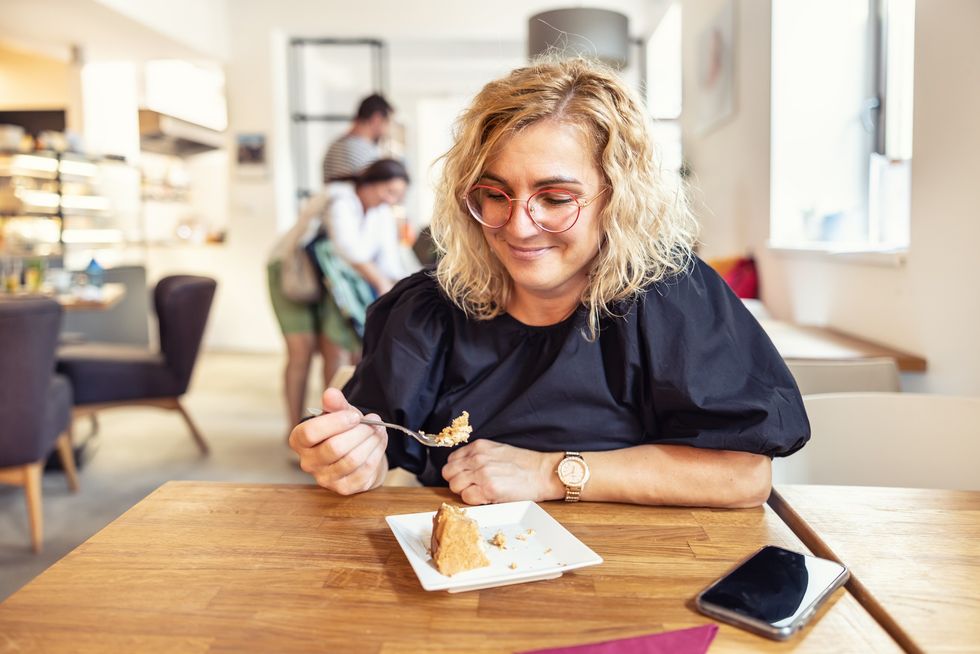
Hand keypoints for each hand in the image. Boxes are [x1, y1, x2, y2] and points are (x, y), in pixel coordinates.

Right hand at [288, 388, 387, 494]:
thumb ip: (335, 403)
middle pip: (334, 448)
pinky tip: (379, 442)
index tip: (354, 415)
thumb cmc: (343, 431)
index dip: (335, 422)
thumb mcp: (340, 413)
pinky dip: (377, 453)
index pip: (310, 433)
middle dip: (360, 432)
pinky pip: (364, 470)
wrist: (357, 453)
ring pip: (352, 460)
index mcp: (299, 441)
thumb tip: (330, 393)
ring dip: (371, 442)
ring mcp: (325, 479)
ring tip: (378, 430)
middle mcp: (308, 462)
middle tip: (373, 422)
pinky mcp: (344, 488)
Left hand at [440, 439, 562, 504]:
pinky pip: (467, 498)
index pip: (451, 460)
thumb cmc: (523, 464)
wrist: (543, 473)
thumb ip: (477, 456)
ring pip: (454, 486)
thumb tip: (462, 469)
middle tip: (471, 486)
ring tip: (480, 492)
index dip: (457, 471)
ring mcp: (482, 473)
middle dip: (457, 482)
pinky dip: (474, 500)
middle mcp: (477, 458)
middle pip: (449, 474)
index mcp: (478, 447)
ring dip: (465, 492)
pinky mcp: (489, 489)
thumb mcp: (497, 451)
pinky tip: (486, 497)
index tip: (466, 476)